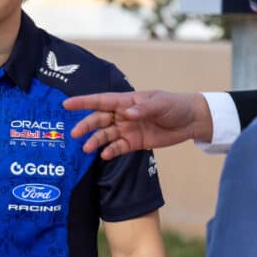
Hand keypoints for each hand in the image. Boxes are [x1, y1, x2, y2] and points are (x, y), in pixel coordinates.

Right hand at [63, 90, 213, 158]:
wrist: (191, 121)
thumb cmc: (175, 105)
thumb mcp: (161, 103)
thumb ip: (143, 109)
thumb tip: (128, 114)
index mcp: (126, 101)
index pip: (101, 101)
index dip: (83, 102)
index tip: (66, 104)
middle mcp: (123, 115)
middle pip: (99, 120)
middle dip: (86, 126)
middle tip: (74, 134)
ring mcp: (128, 129)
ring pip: (106, 135)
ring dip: (96, 141)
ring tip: (86, 149)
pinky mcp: (135, 142)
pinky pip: (118, 148)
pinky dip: (111, 152)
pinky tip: (104, 156)